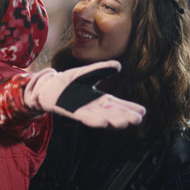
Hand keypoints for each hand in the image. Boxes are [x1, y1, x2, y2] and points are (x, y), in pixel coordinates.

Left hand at [23, 60, 144, 127]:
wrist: (46, 88)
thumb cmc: (66, 82)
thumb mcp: (86, 74)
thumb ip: (100, 70)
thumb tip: (118, 65)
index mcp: (97, 99)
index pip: (116, 104)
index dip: (129, 108)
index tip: (143, 112)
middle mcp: (91, 107)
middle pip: (110, 113)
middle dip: (124, 117)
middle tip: (137, 120)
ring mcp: (81, 110)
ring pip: (99, 117)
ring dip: (111, 121)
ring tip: (124, 123)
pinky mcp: (69, 111)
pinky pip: (82, 116)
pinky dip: (92, 119)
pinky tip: (102, 122)